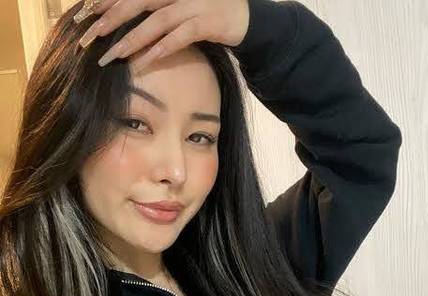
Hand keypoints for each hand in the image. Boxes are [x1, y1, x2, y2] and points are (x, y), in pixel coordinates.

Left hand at [76, 0, 249, 72]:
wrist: (244, 17)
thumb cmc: (204, 12)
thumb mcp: (176, 6)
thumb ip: (152, 9)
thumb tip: (122, 21)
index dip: (107, 0)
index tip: (85, 13)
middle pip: (138, 0)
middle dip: (111, 18)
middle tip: (90, 35)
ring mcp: (193, 4)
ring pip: (156, 20)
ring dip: (133, 38)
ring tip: (114, 55)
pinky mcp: (207, 21)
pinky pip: (181, 36)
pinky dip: (163, 47)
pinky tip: (147, 60)